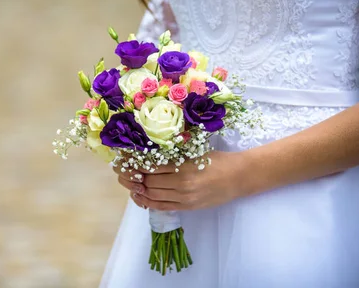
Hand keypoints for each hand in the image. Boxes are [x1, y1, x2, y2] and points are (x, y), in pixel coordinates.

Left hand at [113, 151, 249, 210]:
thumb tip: (147, 154)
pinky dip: (147, 202)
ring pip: (152, 195)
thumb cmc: (216, 160)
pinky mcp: (187, 207)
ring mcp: (184, 197)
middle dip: (131, 176)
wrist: (238, 177)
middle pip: (148, 181)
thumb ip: (172, 155)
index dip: (134, 163)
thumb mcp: (193, 152)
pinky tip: (138, 196)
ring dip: (136, 189)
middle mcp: (181, 183)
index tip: (123, 159)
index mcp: (182, 165)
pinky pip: (162, 206)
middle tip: (119, 170)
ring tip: (126, 182)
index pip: (150, 166)